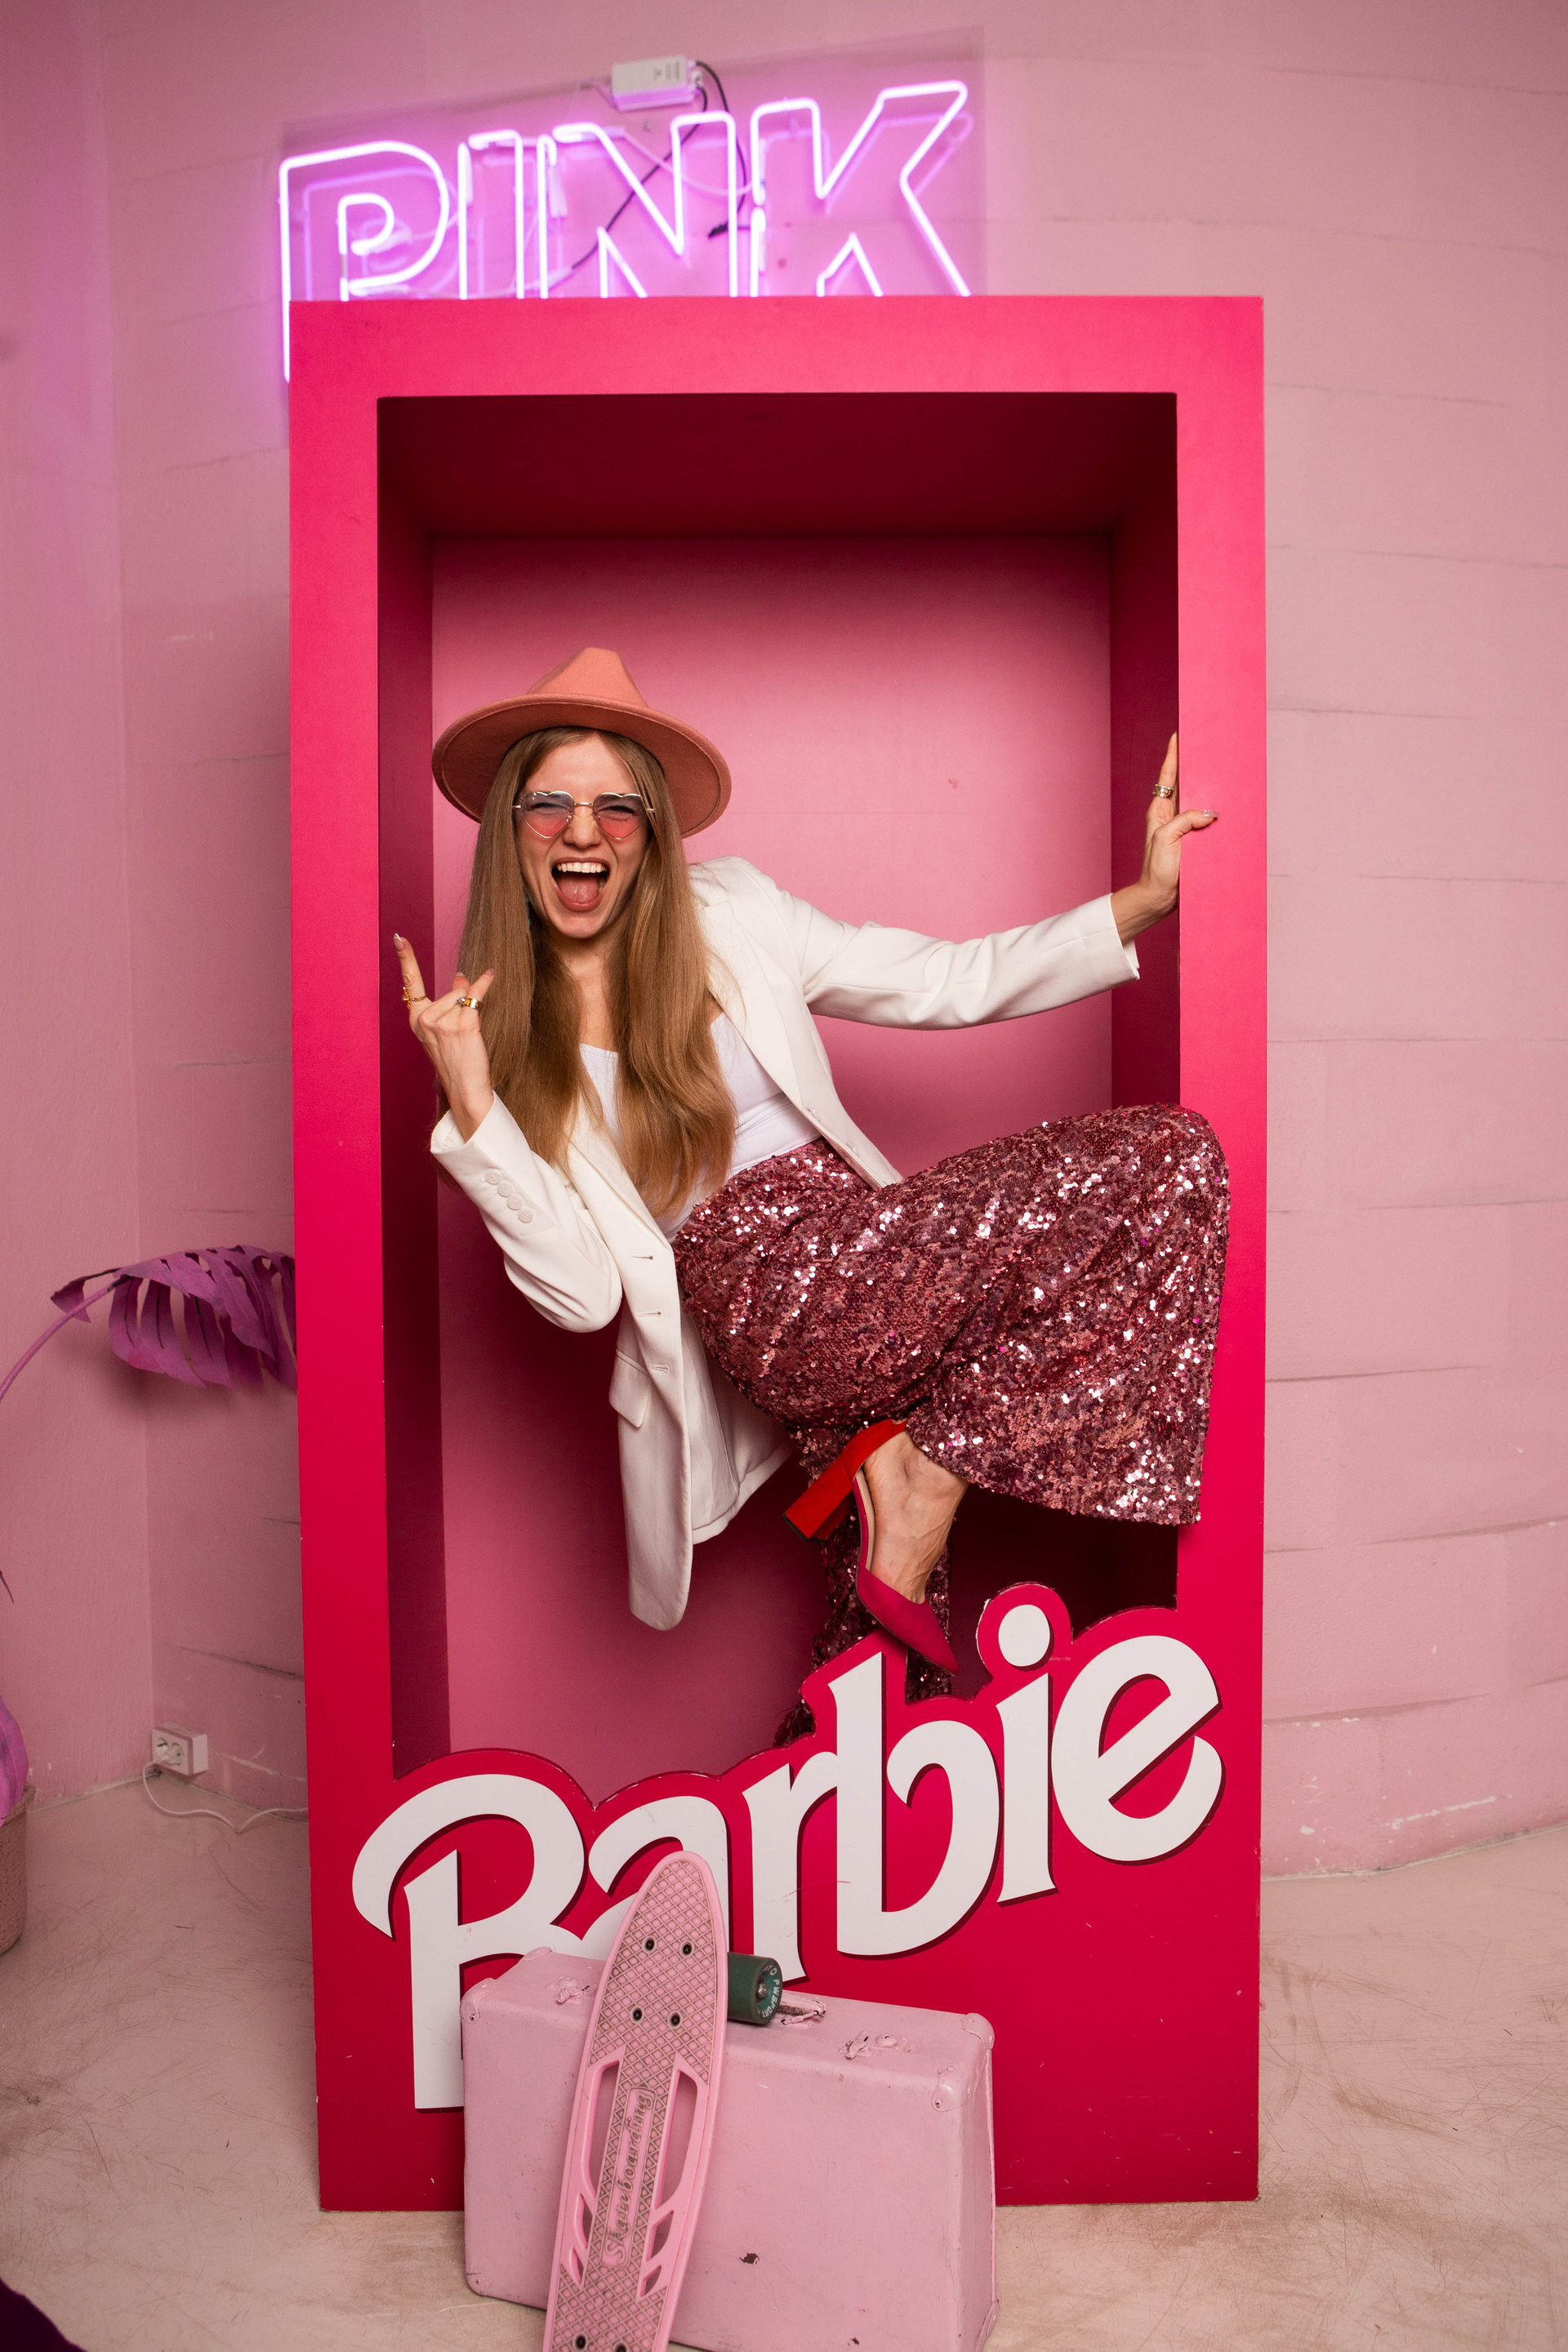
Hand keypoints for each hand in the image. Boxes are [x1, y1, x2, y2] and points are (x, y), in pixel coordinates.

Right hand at [393, 935, 495, 1141]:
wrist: (464, 1088)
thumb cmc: (455, 1059)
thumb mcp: (443, 1030)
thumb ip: (447, 1003)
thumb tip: (459, 976)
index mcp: (416, 1020)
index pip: (410, 983)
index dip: (406, 958)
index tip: (399, 938)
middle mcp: (424, 1019)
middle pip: (451, 989)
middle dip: (462, 1000)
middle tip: (462, 1029)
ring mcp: (442, 1022)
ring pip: (464, 995)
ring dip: (472, 1007)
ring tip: (469, 1034)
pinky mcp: (462, 1025)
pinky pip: (476, 996)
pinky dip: (485, 985)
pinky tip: (490, 975)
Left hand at [1111, 734, 1216, 944]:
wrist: (1158, 898)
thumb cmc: (1156, 870)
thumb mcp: (1166, 840)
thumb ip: (1186, 821)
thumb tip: (1211, 812)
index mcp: (1160, 811)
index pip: (1167, 776)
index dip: (1172, 755)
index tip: (1178, 734)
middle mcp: (1171, 816)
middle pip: (1185, 784)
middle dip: (1196, 767)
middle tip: (1210, 748)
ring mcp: (1184, 829)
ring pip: (1200, 803)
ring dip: (1211, 790)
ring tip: (1224, 772)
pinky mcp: (1195, 842)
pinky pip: (1208, 823)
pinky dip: (1218, 815)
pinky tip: (1230, 808)